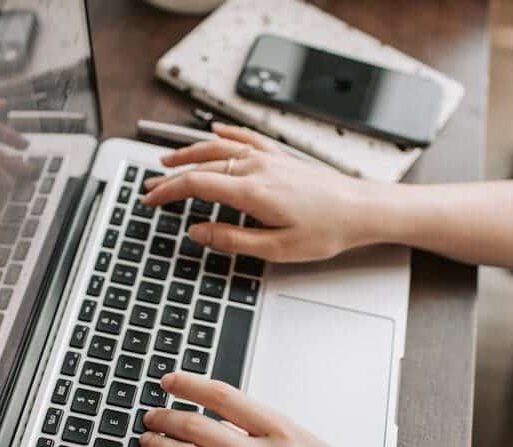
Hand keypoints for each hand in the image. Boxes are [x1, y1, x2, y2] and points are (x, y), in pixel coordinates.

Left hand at [140, 373, 442, 446]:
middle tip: (153, 415)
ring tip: (149, 442)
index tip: (170, 381)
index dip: (189, 384)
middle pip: (197, 427)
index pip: (223, 396)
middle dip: (166, 416)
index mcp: (280, 433)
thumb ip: (270, 431)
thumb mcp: (311, 446)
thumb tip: (231, 419)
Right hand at [142, 123, 386, 262]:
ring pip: (219, 149)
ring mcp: (270, 158)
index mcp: (252, 191)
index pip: (196, 185)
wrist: (362, 209)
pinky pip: (247, 139)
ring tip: (168, 160)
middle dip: (171, 176)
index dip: (168, 192)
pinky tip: (215, 132)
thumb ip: (232, 239)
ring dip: (190, 153)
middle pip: (202, 165)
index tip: (150, 199)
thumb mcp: (276, 248)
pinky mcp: (281, 157)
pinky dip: (226, 135)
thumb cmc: (326, 230)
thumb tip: (198, 232)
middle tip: (151, 187)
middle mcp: (257, 168)